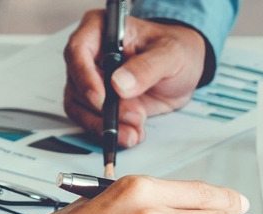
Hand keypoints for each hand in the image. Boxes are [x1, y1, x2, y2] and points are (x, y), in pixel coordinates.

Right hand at [64, 10, 206, 147]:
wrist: (185, 71)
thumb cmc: (176, 51)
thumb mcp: (170, 54)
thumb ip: (147, 67)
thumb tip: (119, 84)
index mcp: (101, 30)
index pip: (78, 50)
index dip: (85, 77)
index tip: (101, 99)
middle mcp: (91, 55)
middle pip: (77, 85)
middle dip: (103, 109)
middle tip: (134, 116)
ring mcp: (92, 80)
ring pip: (81, 108)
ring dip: (106, 125)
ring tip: (134, 131)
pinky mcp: (99, 103)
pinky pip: (92, 122)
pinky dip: (110, 132)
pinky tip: (132, 134)